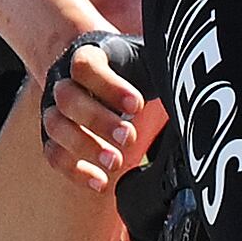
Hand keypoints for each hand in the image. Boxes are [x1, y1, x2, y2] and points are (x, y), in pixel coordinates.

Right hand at [36, 31, 164, 191]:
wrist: (96, 68)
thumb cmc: (128, 67)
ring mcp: (54, 110)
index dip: (109, 87)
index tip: (138, 106)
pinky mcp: (53, 137)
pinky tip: (101, 182)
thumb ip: (159, 67)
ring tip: (115, 163)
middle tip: (129, 138)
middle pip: (68, 99)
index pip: (86, 67)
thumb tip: (188, 83)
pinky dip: (75, 171)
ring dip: (85, 147)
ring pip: (55, 127)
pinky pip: (54, 154)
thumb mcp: (144, 59)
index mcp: (87, 58)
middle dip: (98, 121)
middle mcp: (64, 83)